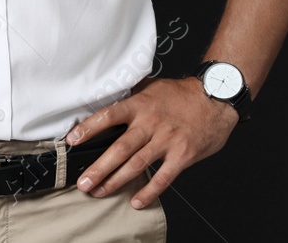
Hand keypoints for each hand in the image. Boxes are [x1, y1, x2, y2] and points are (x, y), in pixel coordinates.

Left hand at [64, 76, 238, 208]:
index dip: (89, 128)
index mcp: (139, 105)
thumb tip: (106, 97)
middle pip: (119, 148)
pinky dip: (149, 191)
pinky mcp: (182, 155)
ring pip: (136, 165)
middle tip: (83, 182)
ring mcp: (167, 140)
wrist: (215, 98)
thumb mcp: (151, 87)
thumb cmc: (181, 94)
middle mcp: (150, 123)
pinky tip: (136, 201)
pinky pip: (163, 177)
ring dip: (115, 181)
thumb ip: (130, 96)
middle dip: (99, 168)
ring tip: (99, 191)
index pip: (108, 116)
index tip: (72, 141)